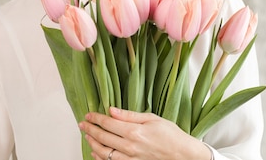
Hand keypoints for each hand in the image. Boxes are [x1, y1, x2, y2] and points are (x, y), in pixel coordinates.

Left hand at [78, 107, 211, 159]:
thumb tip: (112, 110)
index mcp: (134, 131)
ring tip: (87, 137)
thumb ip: (129, 115)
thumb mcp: (151, 118)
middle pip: (103, 137)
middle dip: (90, 130)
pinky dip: (101, 158)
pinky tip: (96, 153)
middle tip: (82, 124)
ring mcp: (131, 158)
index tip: (88, 115)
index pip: (108, 123)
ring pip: (104, 153)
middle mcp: (130, 146)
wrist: (183, 155)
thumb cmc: (171, 135)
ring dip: (93, 144)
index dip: (96, 118)